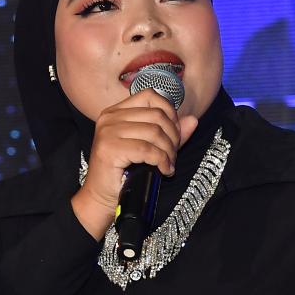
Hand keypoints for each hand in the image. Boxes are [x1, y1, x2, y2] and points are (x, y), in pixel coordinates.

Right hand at [70, 90, 198, 239]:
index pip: (150, 96)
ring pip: (154, 132)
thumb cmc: (124, 173)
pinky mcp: (110, 149)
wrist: (101, 198)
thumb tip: (192, 120)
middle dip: (172, 136)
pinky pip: (147, 150)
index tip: (174, 133)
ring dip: (168, 151)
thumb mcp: (149, 148)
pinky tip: (164, 170)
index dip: (169, 112)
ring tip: (168, 164)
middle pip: (156, 115)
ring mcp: (108, 132)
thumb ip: (169, 133)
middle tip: (173, 155)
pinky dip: (162, 161)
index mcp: (116, 112)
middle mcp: (109, 117)